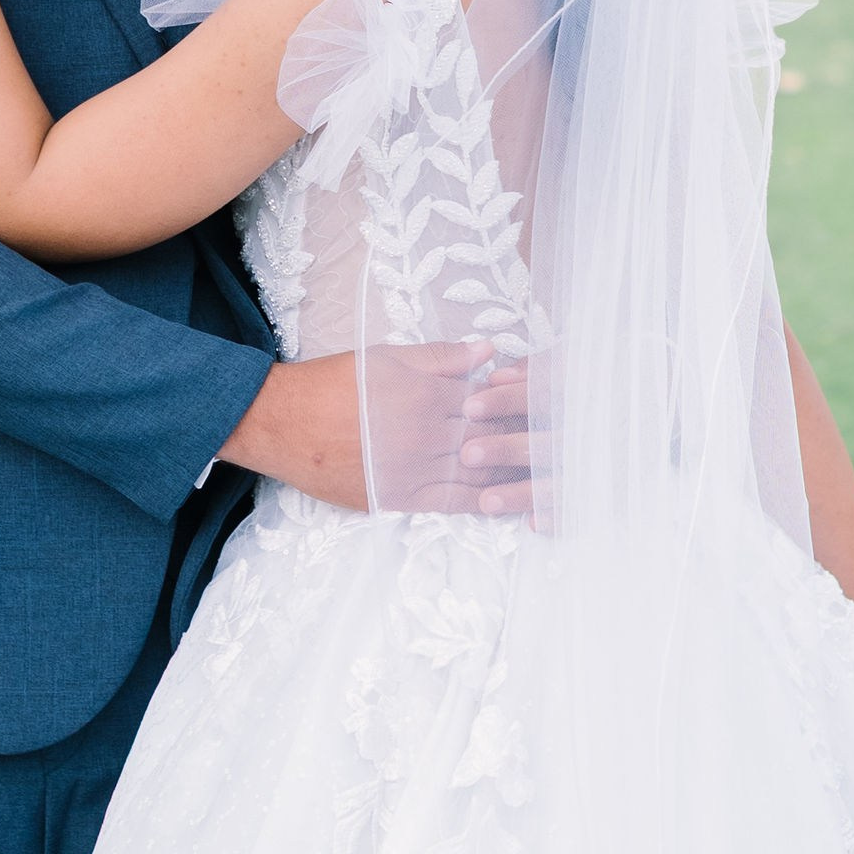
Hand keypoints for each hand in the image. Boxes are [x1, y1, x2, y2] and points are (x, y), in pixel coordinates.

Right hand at [223, 345, 533, 517]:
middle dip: (529, 440)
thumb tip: (488, 350)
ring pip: (479, 472)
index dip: (524, 404)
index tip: (557, 406)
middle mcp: (428, 434)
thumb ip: (441, 357)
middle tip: (571, 442)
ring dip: (516, 474)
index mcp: (429, 395)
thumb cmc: (333, 383)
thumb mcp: (388, 357)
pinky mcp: (400, 497)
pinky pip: (452, 503)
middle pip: (493, 438)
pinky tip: (509, 502)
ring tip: (554, 474)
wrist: (283, 423)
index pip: (492, 401)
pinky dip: (483, 502)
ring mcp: (415, 469)